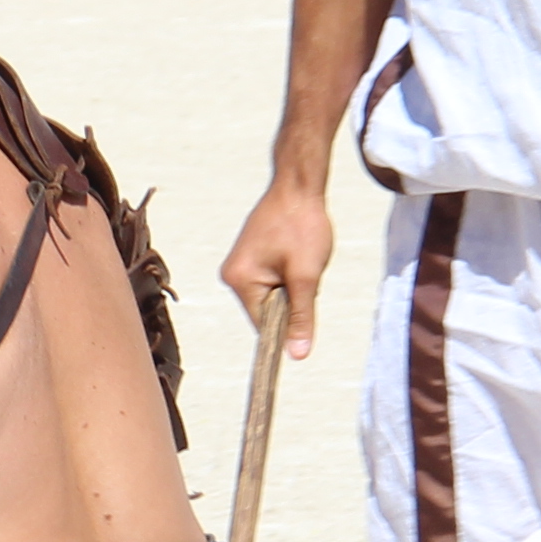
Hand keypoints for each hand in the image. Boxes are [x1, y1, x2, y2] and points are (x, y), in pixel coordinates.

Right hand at [218, 182, 332, 358]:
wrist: (299, 186)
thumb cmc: (302, 226)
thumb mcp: (307, 276)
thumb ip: (301, 317)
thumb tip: (297, 355)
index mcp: (239, 281)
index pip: (263, 324)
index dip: (288, 323)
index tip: (307, 309)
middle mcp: (232, 275)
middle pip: (268, 310)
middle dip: (293, 297)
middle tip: (306, 270)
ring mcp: (240, 265)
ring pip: (274, 295)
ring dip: (294, 284)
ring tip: (301, 257)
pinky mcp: (250, 257)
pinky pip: (272, 280)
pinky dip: (290, 273)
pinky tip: (297, 252)